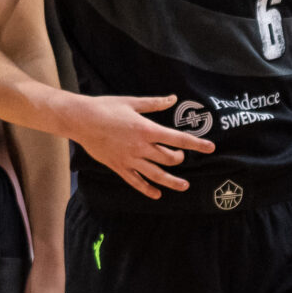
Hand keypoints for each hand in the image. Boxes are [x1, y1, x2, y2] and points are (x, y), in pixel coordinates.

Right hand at [70, 94, 214, 197]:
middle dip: (179, 159)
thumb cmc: (106, 107)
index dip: (197, 144)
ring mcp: (129, 159)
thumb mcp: (132, 102)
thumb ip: (155, 103)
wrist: (80, 120)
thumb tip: (173, 98)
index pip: (178, 138)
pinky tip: (156, 194)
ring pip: (156, 175)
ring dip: (172, 181)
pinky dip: (147, 189)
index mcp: (147, 129)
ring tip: (184, 186)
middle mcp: (141, 147)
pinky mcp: (118, 166)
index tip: (210, 147)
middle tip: (180, 157)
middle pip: (169, 159)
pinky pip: (135, 182)